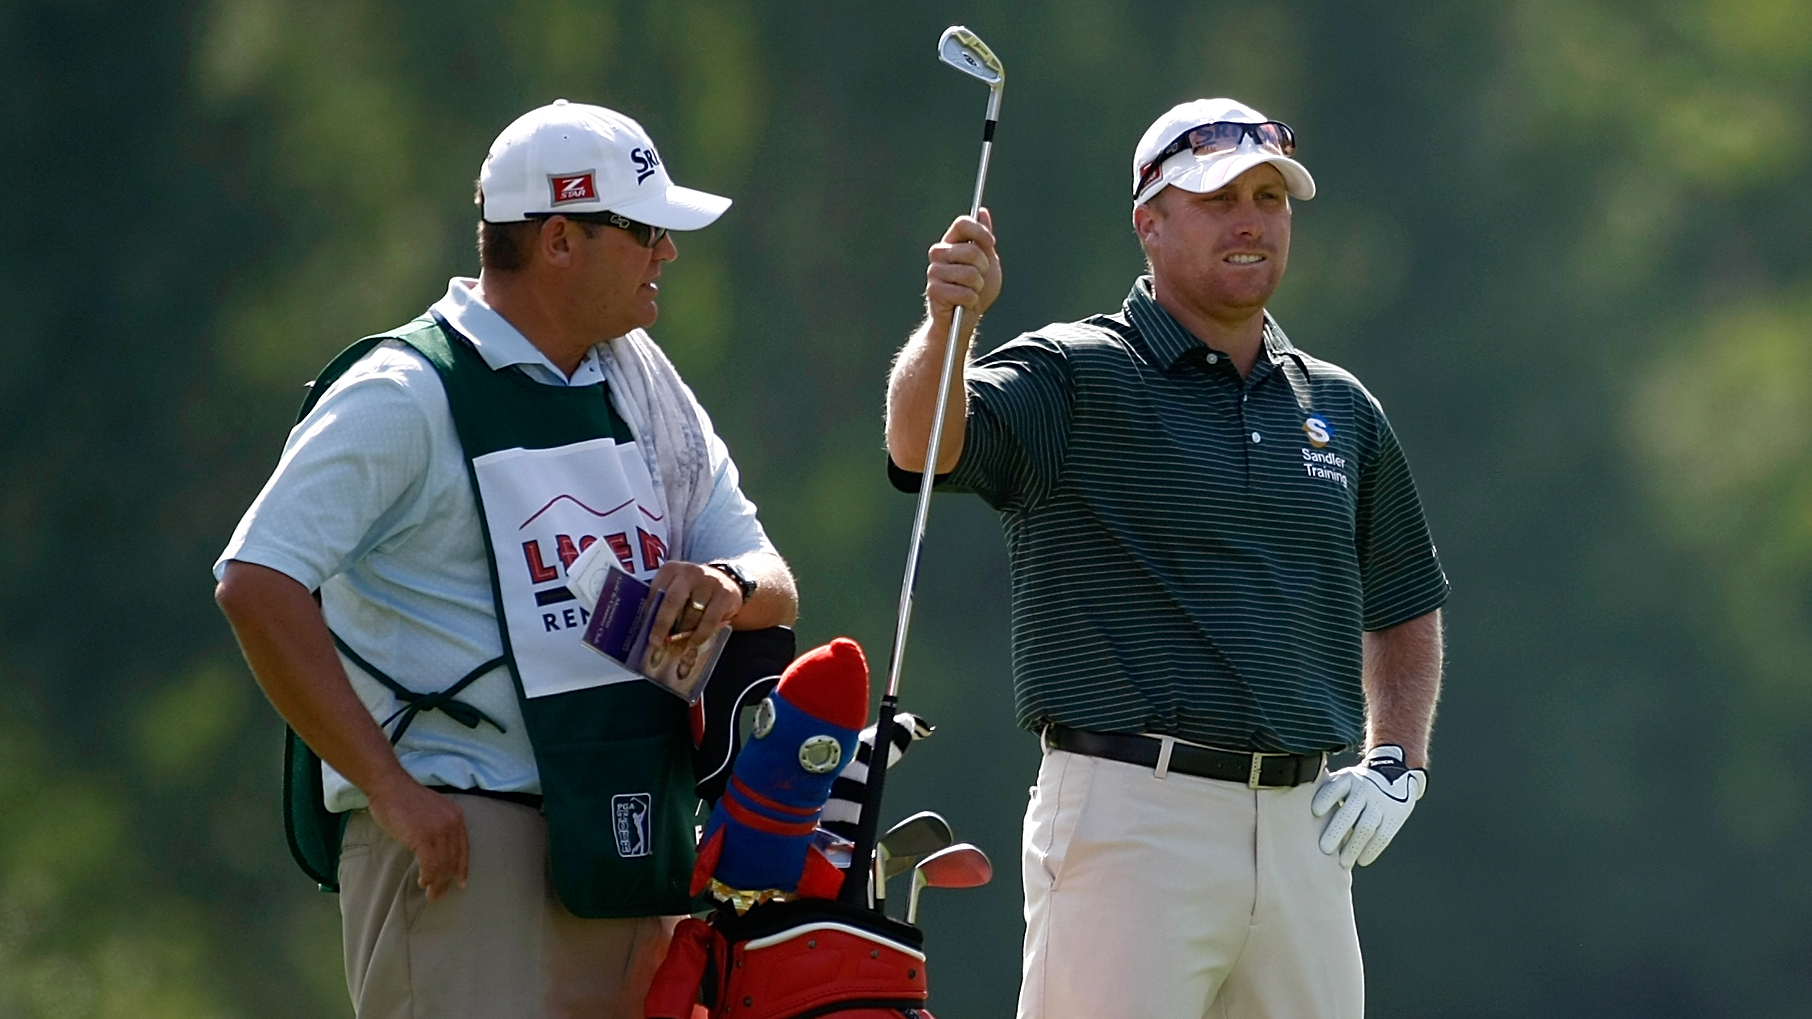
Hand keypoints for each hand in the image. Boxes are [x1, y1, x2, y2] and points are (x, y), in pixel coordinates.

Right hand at [366, 775, 468, 899]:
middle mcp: (452, 823)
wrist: (389, 786)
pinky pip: (430, 864)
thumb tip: (437, 849)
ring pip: (443, 865)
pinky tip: (423, 881)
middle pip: (453, 859)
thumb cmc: (404, 799)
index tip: (460, 882)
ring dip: (437, 883)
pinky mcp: (424, 837)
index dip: (462, 868)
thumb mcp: (432, 811)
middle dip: (447, 880)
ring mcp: (439, 830)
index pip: (464, 848)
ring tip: (430, 894)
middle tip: (438, 894)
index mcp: (456, 816)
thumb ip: (438, 827)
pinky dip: (428, 876)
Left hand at [645, 560, 742, 666]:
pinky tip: (693, 643)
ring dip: (683, 635)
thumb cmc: (693, 591)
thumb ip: (662, 603)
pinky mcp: (724, 594)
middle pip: (672, 600)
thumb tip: (650, 630)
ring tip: (677, 649)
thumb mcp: (676, 589)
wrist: (727, 583)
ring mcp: (708, 582)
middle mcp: (689, 572)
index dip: (651, 614)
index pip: (656, 592)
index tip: (647, 632)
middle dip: (662, 624)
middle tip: (656, 643)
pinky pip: (709, 621)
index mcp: (671, 569)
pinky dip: (700, 635)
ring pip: (691, 614)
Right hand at [925, 208, 1001, 325]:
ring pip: (970, 274)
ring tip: (971, 292)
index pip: (962, 223)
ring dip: (978, 287)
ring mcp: (934, 272)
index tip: (990, 244)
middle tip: (979, 279)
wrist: (964, 318)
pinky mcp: (934, 291)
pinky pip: (964, 293)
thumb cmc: (976, 289)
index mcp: (951, 242)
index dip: (980, 232)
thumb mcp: (987, 261)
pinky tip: (963, 303)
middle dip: (983, 268)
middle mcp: (939, 253)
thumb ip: (984, 239)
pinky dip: (971, 301)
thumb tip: (982, 212)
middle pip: (970, 250)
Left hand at [1310, 744, 1425, 868]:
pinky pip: (1383, 836)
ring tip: (1343, 862)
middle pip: (1350, 811)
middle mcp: (1364, 789)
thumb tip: (1291, 813)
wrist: (1393, 773)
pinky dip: (1372, 850)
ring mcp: (1380, 803)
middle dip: (1337, 830)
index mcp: (1347, 779)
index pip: (1335, 787)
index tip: (1315, 812)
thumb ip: (1323, 792)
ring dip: (1354, 846)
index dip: (1326, 799)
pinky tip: (1361, 861)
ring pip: (1366, 826)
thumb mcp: (1340, 780)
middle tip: (1324, 849)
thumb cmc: (1353, 786)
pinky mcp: (1394, 815)